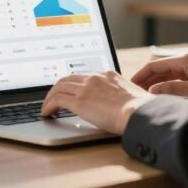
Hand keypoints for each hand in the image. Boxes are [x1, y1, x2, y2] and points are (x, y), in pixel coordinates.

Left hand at [40, 71, 155, 133]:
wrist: (139, 113)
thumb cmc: (141, 110)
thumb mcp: (131, 97)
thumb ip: (120, 97)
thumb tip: (120, 107)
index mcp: (108, 75)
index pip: (85, 76)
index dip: (74, 84)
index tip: (70, 90)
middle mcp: (95, 78)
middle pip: (68, 78)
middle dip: (58, 87)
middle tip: (53, 97)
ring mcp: (86, 88)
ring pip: (59, 87)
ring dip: (50, 97)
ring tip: (46, 106)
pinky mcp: (79, 101)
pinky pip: (57, 100)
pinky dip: (48, 105)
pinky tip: (47, 113)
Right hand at [131, 54, 187, 105]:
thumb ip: (172, 90)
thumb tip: (151, 90)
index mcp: (184, 61)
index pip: (154, 66)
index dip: (140, 75)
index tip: (129, 84)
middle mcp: (187, 62)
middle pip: (160, 70)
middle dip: (146, 80)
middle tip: (134, 92)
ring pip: (168, 75)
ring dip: (157, 84)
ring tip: (145, 96)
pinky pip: (177, 80)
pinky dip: (168, 87)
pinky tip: (164, 96)